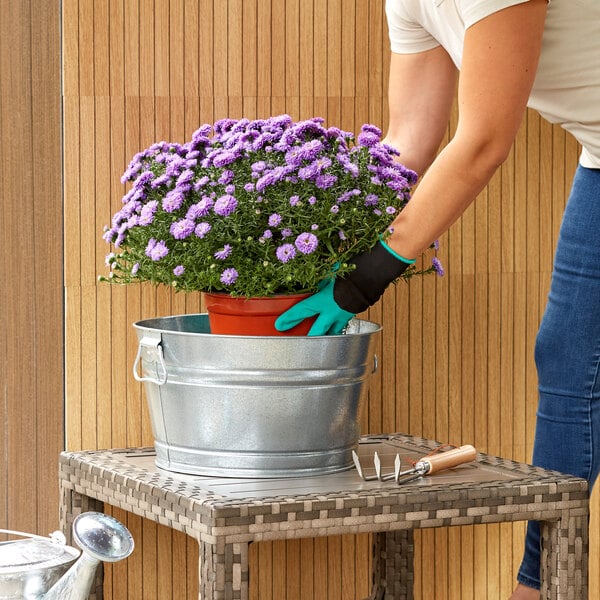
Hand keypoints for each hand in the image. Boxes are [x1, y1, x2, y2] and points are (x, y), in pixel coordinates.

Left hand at [275, 240, 412, 335]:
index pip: (302, 311)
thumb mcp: (329, 274)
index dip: (289, 318)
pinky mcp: (352, 316)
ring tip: (317, 341)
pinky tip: (333, 327)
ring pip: (331, 333)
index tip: (279, 326)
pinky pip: (341, 326)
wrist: (372, 276)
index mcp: (323, 300)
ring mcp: (343, 316)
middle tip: (299, 341)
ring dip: (323, 337)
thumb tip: (312, 281)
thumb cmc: (350, 272)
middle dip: (307, 338)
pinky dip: (336, 328)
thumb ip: (319, 281)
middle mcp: (332, 312)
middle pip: (317, 332)